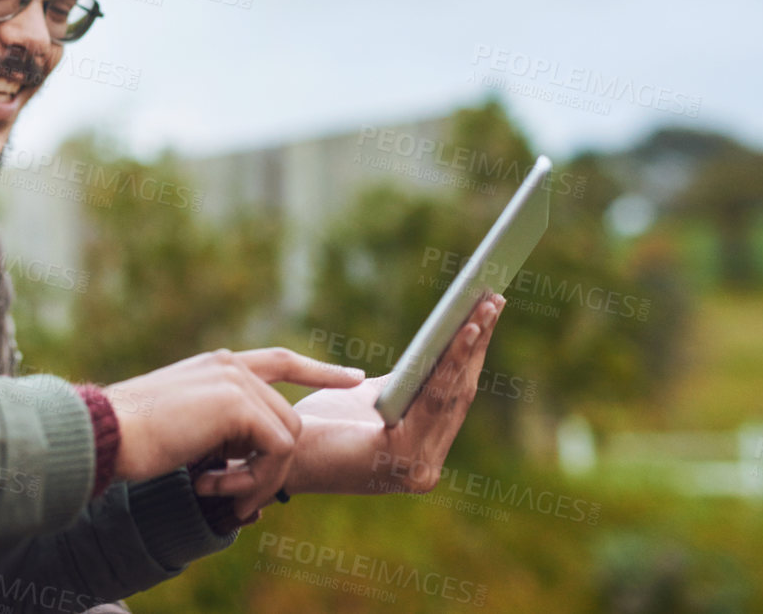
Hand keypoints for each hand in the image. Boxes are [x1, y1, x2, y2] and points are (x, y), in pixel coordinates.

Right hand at [104, 348, 362, 518]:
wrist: (105, 434)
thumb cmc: (132, 439)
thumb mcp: (184, 426)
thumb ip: (220, 428)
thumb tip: (251, 459)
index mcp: (216, 366)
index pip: (279, 361)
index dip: (317, 370)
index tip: (353, 377)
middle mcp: (229, 365)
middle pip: (287, 417)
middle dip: (273, 467)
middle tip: (238, 500)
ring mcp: (236, 380)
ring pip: (287, 437)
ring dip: (262, 479)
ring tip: (223, 496)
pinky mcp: (239, 403)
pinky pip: (277, 450)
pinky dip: (256, 480)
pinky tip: (216, 488)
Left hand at [198, 294, 504, 497]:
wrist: (269, 457)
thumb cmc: (313, 426)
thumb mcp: (367, 399)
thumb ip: (404, 385)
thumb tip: (434, 348)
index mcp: (419, 451)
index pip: (453, 395)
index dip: (473, 352)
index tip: (488, 310)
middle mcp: (426, 465)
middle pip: (460, 390)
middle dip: (478, 340)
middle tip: (493, 294)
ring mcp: (419, 468)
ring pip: (453, 391)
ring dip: (471, 344)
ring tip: (484, 304)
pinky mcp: (405, 459)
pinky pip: (433, 397)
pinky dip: (451, 361)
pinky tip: (462, 330)